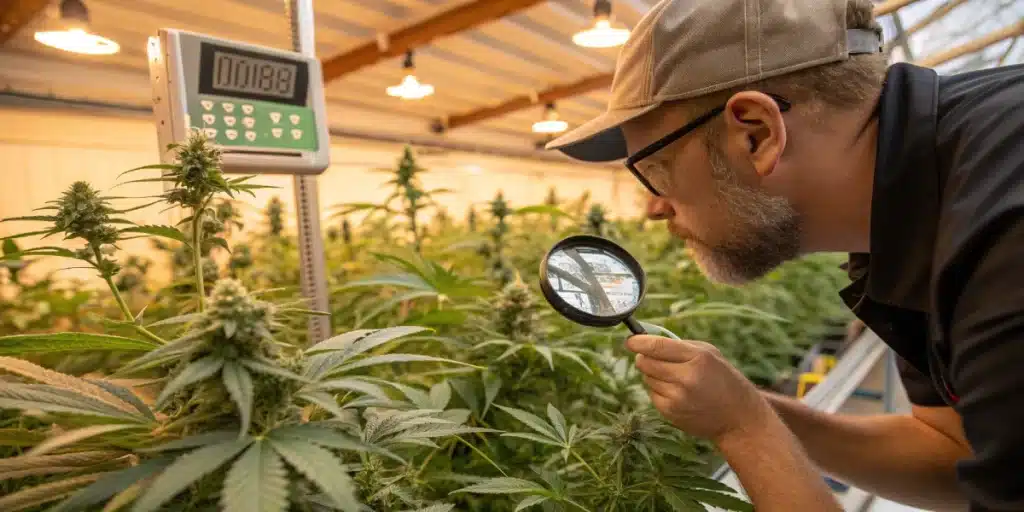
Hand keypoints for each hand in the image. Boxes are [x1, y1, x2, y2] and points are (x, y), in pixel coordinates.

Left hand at [626, 335, 772, 443]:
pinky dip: (659, 391)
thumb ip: (680, 346)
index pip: (657, 347)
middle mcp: (686, 378)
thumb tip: (647, 341)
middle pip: (645, 363)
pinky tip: (678, 393)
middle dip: (644, 358)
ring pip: (647, 378)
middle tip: (653, 358)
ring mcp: (677, 398)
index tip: (630, 341)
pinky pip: (652, 394)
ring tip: (676, 379)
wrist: (738, 417)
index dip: (638, 343)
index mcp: (698, 358)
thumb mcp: (709, 354)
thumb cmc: (723, 379)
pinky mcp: (671, 413)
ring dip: (654, 375)